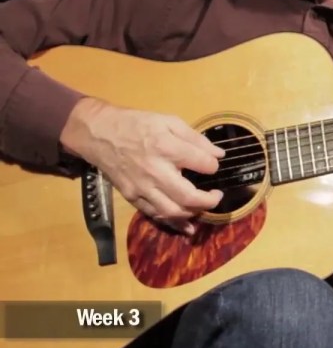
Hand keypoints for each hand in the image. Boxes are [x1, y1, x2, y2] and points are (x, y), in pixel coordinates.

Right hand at [60, 98, 224, 234]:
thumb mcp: (168, 121)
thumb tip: (218, 154)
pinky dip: (173, 223)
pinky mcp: (132, 196)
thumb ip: (195, 138)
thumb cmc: (136, 124)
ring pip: (172, 211)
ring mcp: (142, 187)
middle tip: (217, 195)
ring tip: (202, 206)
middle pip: (189, 196)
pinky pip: (155, 215)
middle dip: (209, 200)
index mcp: (166, 147)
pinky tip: (187, 226)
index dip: (214, 166)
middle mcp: (155, 171)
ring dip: (193, 213)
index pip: (202, 164)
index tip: (213, 165)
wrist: (99, 133)